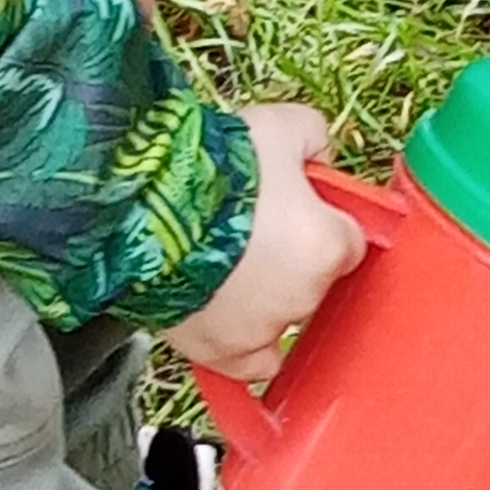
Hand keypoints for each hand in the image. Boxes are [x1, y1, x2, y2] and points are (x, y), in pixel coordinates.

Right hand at [168, 104, 366, 387]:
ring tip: (224, 260)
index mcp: (328, 245)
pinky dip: (249, 347)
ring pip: (280, 315)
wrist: (141, 204)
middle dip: (290, 254)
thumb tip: (320, 155)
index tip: (298, 208)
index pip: (348, 241)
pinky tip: (236, 322)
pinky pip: (252, 364)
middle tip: (250, 226)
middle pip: (313, 278)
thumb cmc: (213, 164)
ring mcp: (261, 328)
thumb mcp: (279, 125)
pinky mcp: (219, 350)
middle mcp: (303, 296)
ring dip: (263, 293)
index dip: (321, 221)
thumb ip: (314, 136)